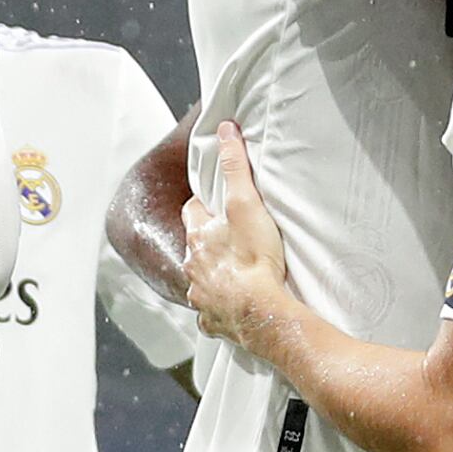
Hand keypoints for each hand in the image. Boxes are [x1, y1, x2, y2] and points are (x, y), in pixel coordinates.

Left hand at [177, 122, 299, 361]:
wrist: (260, 310)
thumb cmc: (253, 258)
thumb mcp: (246, 203)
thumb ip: (235, 166)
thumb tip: (225, 131)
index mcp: (198, 237)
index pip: (193, 212)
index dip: (204, 206)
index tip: (217, 205)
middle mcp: (192, 266)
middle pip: (195, 248)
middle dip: (207, 243)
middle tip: (230, 240)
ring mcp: (200, 295)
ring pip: (200, 281)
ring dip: (212, 276)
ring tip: (235, 275)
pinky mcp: (212, 320)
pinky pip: (210, 314)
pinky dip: (218, 309)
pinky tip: (231, 308)